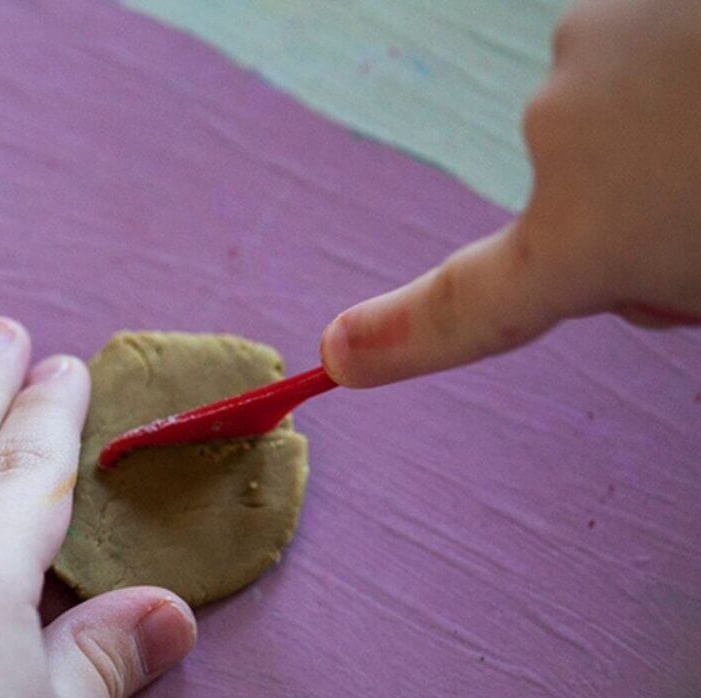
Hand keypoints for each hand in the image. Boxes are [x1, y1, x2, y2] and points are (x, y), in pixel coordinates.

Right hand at [321, 0, 700, 387]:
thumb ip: (636, 279)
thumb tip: (611, 253)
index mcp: (582, 235)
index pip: (465, 308)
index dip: (399, 339)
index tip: (338, 357)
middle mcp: (554, 128)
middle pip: (570, 187)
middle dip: (629, 198)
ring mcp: (589, 37)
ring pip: (610, 103)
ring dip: (667, 117)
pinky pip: (639, 33)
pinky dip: (680, 52)